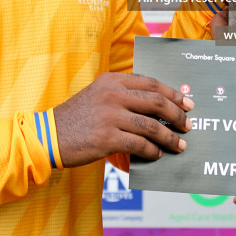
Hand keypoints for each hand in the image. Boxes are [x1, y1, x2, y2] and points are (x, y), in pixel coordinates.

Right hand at [53, 72, 192, 168]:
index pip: (151, 83)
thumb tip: (156, 111)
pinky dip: (152, 151)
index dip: (173, 93)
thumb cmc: (75, 119)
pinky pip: (140, 145)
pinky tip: (157, 155)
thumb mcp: (97, 96)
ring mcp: (110, 116)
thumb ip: (122, 97)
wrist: (47, 136)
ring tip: (179, 145)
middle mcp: (112, 94)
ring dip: (169, 137)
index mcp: (112, 80)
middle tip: (188, 125)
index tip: (186, 103)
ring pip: (151, 125)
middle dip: (177, 114)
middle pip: (156, 102)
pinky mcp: (107, 138)